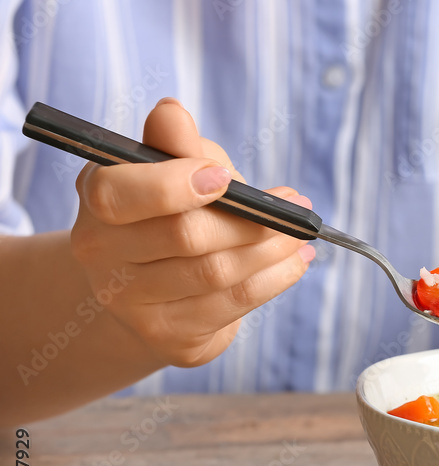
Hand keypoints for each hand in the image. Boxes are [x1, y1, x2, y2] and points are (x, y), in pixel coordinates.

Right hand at [70, 98, 314, 366]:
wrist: (150, 286)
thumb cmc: (169, 209)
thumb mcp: (171, 167)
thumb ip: (175, 142)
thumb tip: (171, 112)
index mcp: (96, 199)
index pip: (121, 194)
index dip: (177, 185)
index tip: (226, 178)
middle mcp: (100, 256)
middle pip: (186, 237)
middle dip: (252, 220)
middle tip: (295, 206)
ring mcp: (131, 305)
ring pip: (217, 274)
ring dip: (272, 251)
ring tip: (301, 235)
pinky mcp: (170, 338)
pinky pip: (234, 305)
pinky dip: (275, 279)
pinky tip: (295, 262)